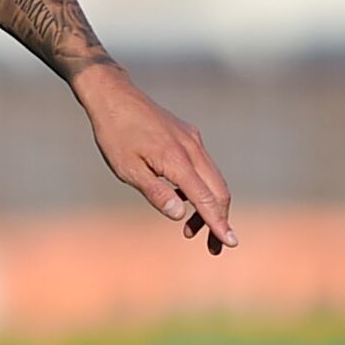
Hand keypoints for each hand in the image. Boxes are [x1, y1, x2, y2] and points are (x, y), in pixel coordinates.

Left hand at [77, 62, 236, 253]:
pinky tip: (183, 200)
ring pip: (213, 179)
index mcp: (177, 160)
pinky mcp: (189, 136)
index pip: (206, 198)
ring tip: (191, 230)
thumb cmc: (115, 134)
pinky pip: (203, 167)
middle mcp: (192, 149)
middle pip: (218, 191)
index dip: (218, 223)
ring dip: (209, 206)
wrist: (113, 96)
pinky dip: (201, 188)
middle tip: (213, 247)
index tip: (231, 243)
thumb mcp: (128, 169)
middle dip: (219, 220)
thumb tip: (181, 215)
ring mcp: (193, 141)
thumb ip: (155, 192)